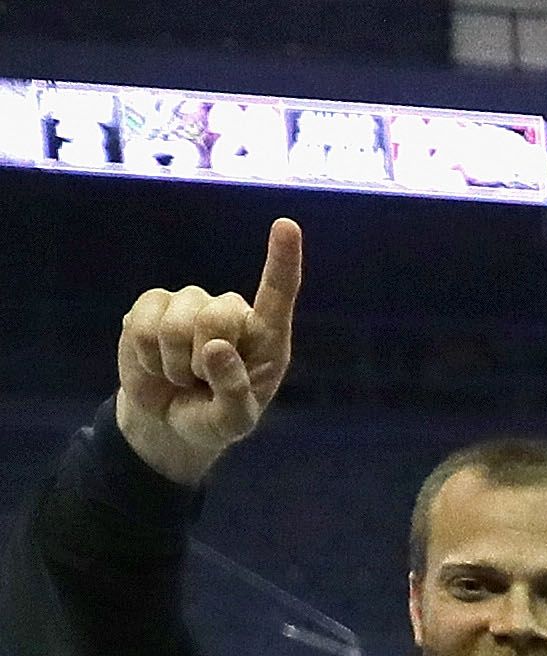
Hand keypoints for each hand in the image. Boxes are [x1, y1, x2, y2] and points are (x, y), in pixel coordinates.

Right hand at [114, 217, 300, 486]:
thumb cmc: (214, 420)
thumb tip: (216, 348)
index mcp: (265, 338)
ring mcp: (190, 303)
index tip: (287, 225)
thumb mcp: (233, 422)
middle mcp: (231, 312)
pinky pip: (142, 325)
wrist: (169, 419)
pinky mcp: (152, 304)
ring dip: (174, 364)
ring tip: (182, 375)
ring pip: (176, 324)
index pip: (277, 295)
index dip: (281, 261)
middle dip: (202, 360)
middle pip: (216, 317)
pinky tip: (156, 363)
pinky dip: (147, 356)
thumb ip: (233, 393)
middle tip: (201, 381)